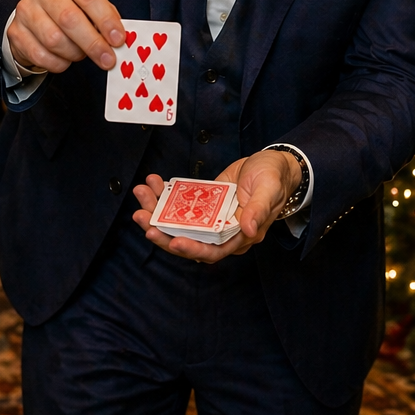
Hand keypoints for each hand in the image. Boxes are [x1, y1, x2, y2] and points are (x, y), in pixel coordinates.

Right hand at [7, 0, 123, 72]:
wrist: (34, 13)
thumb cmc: (70, 6)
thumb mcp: (89, 2)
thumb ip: (105, 15)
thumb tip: (118, 37)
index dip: (105, 19)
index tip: (118, 39)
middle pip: (69, 19)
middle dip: (93, 43)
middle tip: (108, 59)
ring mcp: (25, 9)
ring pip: (54, 40)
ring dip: (75, 53)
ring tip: (82, 54)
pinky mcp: (15, 32)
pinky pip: (40, 55)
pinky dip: (58, 63)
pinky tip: (65, 59)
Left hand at [131, 150, 302, 263]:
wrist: (270, 163)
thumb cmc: (274, 178)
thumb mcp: (268, 190)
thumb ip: (258, 209)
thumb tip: (248, 230)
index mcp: (239, 236)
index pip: (212, 251)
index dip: (191, 249)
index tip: (172, 241)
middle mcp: (221, 231)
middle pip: (186, 240)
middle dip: (161, 231)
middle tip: (141, 216)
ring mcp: (209, 217)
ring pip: (178, 223)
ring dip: (156, 211)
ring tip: (142, 192)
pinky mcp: (202, 203)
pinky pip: (180, 204)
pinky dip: (164, 196)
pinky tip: (154, 184)